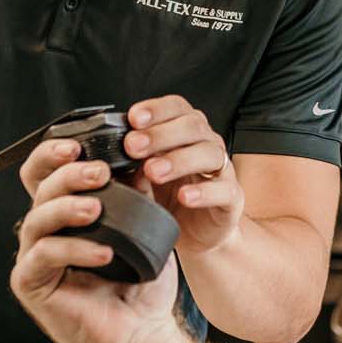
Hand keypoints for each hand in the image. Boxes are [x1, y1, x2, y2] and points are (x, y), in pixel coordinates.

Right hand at [11, 138, 178, 342]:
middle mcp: (43, 233)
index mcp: (64, 215)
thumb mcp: (143, 232)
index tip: (80, 145)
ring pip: (37, 219)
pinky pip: (45, 256)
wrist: (143, 335)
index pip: (46, 174)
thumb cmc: (139, 286)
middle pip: (40, 190)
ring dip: (67, 207)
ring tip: (97, 208)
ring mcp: (33, 259)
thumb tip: (140, 159)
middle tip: (100, 172)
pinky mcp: (31, 285)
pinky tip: (102, 252)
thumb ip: (137, 197)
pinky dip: (74, 249)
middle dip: (67, 175)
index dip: (53, 154)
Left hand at [123, 96, 242, 261]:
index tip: (133, 118)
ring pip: (208, 153)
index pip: (175, 107)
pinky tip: (184, 197)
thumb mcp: (143, 179)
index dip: (155, 109)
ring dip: (179, 160)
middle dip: (160, 134)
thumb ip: (131, 166)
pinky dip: (204, 192)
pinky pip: (224, 190)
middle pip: (191, 126)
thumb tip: (110, 158)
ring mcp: (222, 170)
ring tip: (154, 171)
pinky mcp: (232, 198)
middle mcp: (206, 144)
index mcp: (185, 132)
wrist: (196, 235)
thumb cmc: (169, 198)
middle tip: (133, 146)